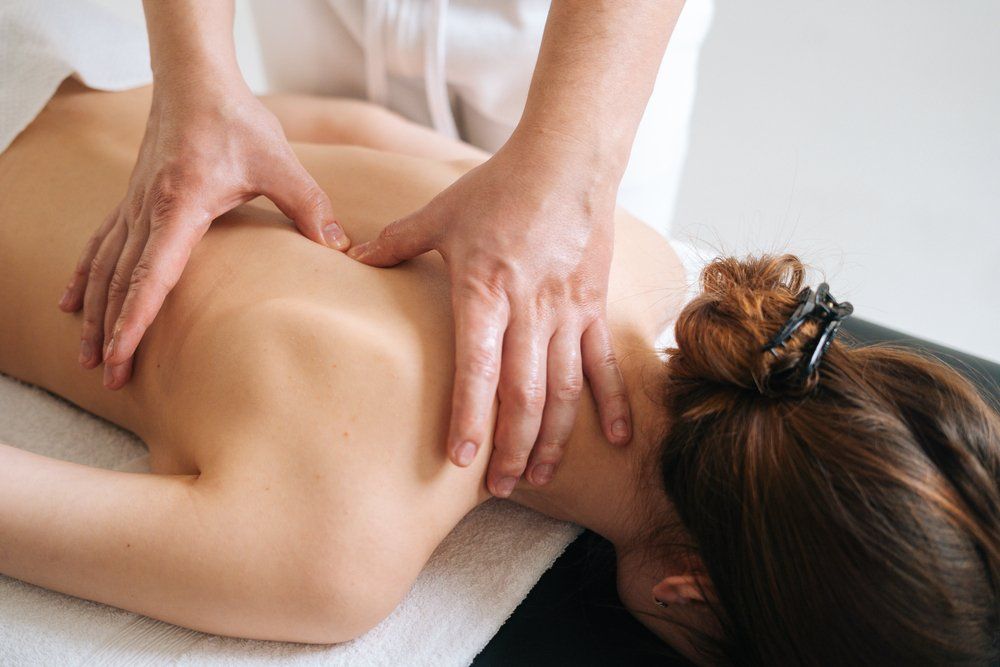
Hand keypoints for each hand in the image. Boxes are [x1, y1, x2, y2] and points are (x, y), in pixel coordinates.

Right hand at [59, 78, 349, 388]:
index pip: (152, 273)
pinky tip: (71, 301)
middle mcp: (147, 209)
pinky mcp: (131, 199)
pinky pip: (99, 244)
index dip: (135, 318)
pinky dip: (85, 275)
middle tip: (106, 377)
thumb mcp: (280, 162)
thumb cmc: (237, 121)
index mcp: (181, 204)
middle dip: (110, 331)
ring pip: (104, 267)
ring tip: (86, 356)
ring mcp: (133, 204)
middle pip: (120, 280)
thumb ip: (310, 205)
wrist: (195, 81)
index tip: (121, 354)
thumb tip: (341, 248)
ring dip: (92, 313)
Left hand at [348, 135, 630, 497]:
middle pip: (523, 394)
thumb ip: (395, 241)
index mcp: (485, 291)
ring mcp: (567, 312)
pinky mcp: (593, 307)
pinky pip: (603, 363)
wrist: (568, 160)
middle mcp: (529, 311)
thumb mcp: (441, 212)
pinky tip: (616, 440)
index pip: (477, 369)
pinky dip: (612, 403)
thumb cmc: (500, 185)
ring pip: (563, 390)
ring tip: (537, 477)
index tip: (460, 459)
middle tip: (497, 487)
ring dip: (553, 439)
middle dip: (511, 447)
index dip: (470, 417)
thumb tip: (348, 254)